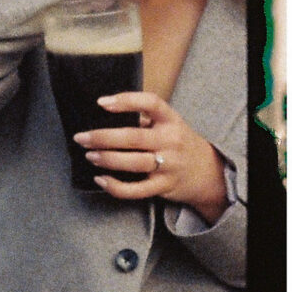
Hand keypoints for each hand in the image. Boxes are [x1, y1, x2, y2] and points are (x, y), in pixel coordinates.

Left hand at [77, 91, 229, 222]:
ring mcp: (169, 165)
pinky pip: (137, 190)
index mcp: (171, 121)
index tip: (101, 103)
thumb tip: (102, 115)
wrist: (210, 173)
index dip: (126, 101)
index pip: (151, 103)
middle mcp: (171, 141)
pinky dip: (115, 187)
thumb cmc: (178, 143)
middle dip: (103, 137)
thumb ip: (144, 119)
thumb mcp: (169, 125)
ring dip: (107, 159)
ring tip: (89, 155)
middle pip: (134, 137)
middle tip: (81, 138)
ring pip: (134, 163)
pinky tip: (100, 179)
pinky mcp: (164, 186)